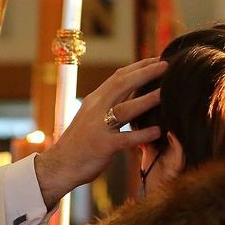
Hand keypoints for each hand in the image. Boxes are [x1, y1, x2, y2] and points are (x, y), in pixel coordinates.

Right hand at [34, 57, 165, 207]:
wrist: (58, 166)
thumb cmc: (79, 143)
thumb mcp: (93, 117)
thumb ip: (110, 105)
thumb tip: (134, 93)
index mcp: (95, 100)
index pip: (118, 77)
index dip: (139, 66)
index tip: (158, 59)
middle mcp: (95, 109)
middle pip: (122, 85)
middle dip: (146, 74)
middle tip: (166, 65)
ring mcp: (97, 127)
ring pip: (125, 109)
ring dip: (147, 100)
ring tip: (166, 93)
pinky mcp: (101, 145)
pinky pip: (124, 138)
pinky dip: (142, 134)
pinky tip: (158, 131)